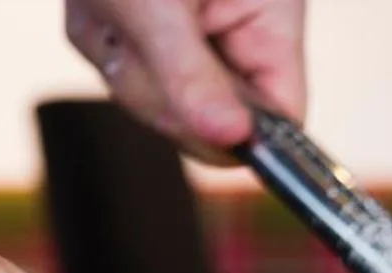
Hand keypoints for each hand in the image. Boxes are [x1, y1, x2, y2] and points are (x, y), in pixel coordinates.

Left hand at [66, 0, 305, 160]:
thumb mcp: (161, 2)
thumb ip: (192, 74)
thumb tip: (227, 139)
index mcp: (271, 27)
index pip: (282, 120)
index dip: (247, 130)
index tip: (209, 116)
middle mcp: (233, 40)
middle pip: (216, 123)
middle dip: (168, 91)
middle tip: (143, 35)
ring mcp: (188, 41)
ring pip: (166, 106)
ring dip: (129, 67)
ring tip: (120, 9)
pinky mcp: (147, 36)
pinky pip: (130, 77)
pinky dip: (109, 47)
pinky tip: (110, 9)